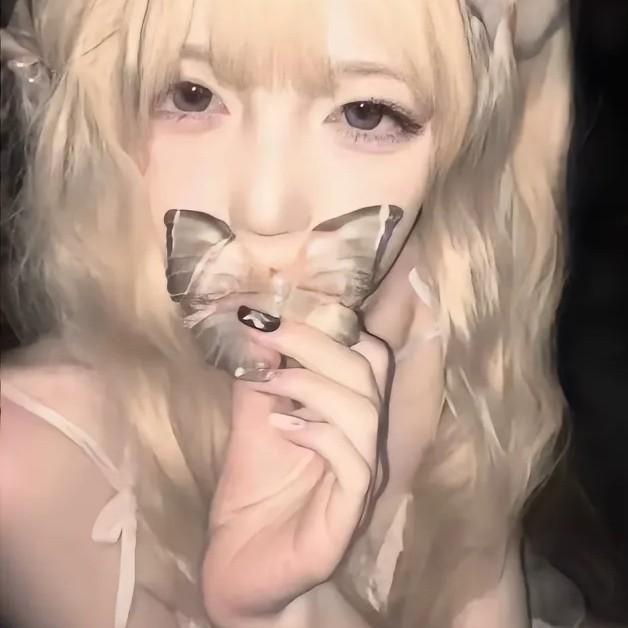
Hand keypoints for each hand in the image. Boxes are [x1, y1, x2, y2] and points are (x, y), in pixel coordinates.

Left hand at [202, 318, 388, 626]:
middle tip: (268, 330)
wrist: (241, 566)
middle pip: (368, 370)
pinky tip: (281, 427)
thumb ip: (260, 378)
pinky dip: (318, 433)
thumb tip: (256, 328)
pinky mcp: (350, 512)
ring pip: (364, 411)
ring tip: (270, 381)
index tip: (275, 310)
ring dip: (313, 384)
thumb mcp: (253, 421)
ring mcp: (362, 477)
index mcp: (348, 412)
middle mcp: (365, 439)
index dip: (329, 323)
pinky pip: (354, 462)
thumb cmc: (255, 492)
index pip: (366, 353)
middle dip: (316, 341)